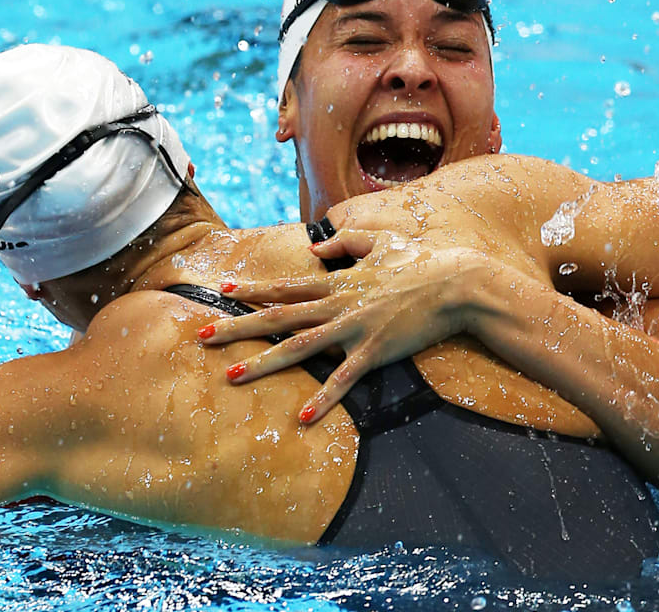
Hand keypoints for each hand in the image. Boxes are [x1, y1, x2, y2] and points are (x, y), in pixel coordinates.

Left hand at [202, 229, 501, 423]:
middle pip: (277, 317)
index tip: (220, 291)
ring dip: (263, 363)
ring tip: (232, 376)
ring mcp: (354, 328)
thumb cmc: (422, 261)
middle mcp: (338, 304)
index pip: (285, 287)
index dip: (252, 290)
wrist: (458, 283)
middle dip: (236, 327)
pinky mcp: (375, 350)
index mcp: (338, 281)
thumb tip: (317, 244)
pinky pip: (343, 378)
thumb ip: (346, 241)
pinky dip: (323, 398)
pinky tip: (303, 418)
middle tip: (201, 337)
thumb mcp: (381, 241)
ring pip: (299, 347)